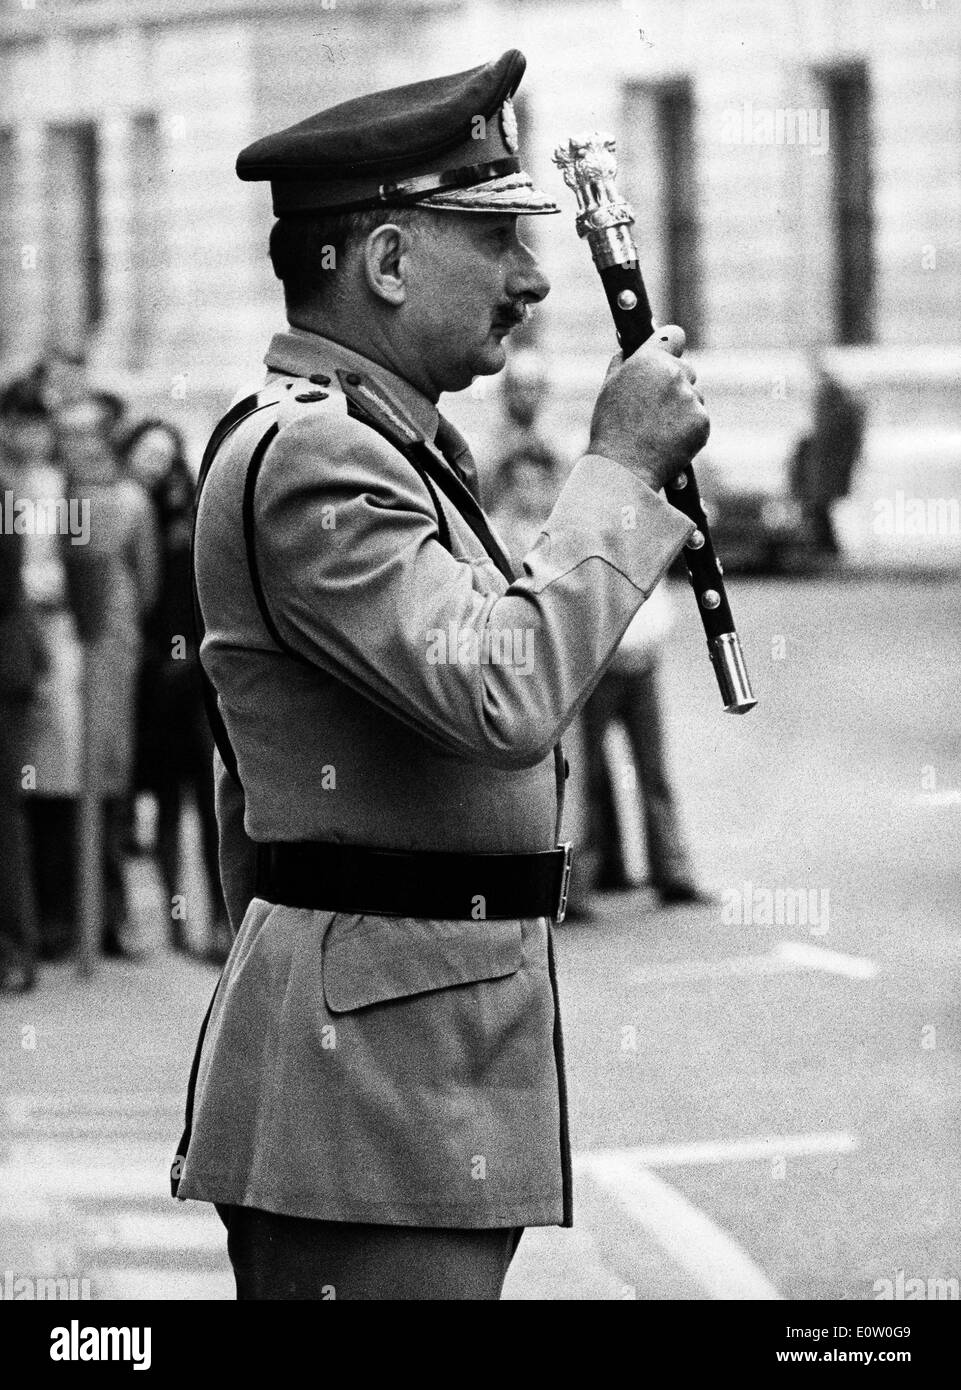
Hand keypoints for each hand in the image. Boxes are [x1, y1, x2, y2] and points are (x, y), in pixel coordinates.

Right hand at [587, 324, 709, 490]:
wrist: (624, 468)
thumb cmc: (611, 429)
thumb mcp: (609, 389)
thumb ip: (623, 364)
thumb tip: (628, 351)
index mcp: (650, 360)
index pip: (674, 335)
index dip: (671, 345)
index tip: (669, 352)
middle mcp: (674, 373)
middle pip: (686, 370)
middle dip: (675, 384)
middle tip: (655, 408)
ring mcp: (691, 398)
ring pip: (693, 397)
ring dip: (682, 409)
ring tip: (658, 430)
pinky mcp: (702, 422)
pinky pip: (699, 420)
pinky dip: (689, 430)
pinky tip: (669, 442)